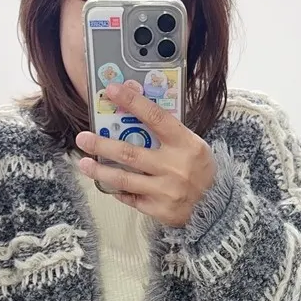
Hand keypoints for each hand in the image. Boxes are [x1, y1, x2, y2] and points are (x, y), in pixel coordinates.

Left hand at [75, 81, 215, 226]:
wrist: (216, 206)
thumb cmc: (199, 169)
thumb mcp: (192, 145)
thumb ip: (166, 132)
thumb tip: (132, 110)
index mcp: (186, 144)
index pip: (156, 118)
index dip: (133, 102)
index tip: (113, 90)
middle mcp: (175, 167)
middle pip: (131, 153)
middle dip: (103, 144)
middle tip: (83, 138)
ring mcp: (166, 191)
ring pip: (125, 179)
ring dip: (100, 170)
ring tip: (83, 163)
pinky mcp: (160, 210)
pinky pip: (131, 198)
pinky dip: (118, 190)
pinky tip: (107, 183)